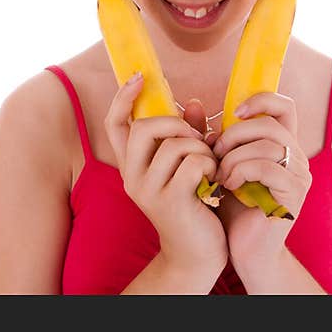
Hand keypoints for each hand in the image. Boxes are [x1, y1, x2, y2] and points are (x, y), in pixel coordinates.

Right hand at [104, 74, 227, 278]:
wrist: (198, 255)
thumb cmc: (195, 206)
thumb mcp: (188, 167)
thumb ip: (187, 135)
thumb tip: (194, 103)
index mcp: (131, 166)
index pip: (115, 124)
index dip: (124, 97)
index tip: (139, 76)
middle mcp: (132, 177)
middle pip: (144, 128)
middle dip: (176, 124)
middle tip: (198, 138)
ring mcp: (148, 190)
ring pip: (174, 144)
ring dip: (201, 148)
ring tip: (212, 166)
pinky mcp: (170, 202)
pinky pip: (193, 163)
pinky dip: (210, 165)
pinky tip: (216, 182)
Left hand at [210, 92, 311, 272]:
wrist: (244, 250)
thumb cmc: (231, 207)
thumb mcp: (217, 165)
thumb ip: (209, 137)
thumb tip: (192, 105)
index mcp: (281, 145)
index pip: (283, 106)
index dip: (259, 100)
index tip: (232, 114)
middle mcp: (296, 156)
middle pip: (269, 123)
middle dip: (234, 135)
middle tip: (215, 154)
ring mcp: (298, 175)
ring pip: (266, 144)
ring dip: (234, 157)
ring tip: (220, 175)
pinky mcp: (294, 194)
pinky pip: (267, 167)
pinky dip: (241, 172)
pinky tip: (228, 186)